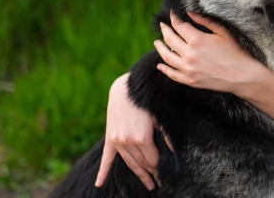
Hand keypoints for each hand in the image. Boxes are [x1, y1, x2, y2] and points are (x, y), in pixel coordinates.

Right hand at [95, 74, 159, 190]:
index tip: (165, 175)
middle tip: (159, 183)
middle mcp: (128, 142)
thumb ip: (166, 135)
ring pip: (129, 163)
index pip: (152, 160)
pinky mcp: (110, 137)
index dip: (159, 169)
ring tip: (148, 184)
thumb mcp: (159, 116)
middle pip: (141, 164)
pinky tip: (99, 183)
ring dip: (138, 174)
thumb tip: (174, 151)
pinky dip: (102, 171)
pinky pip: (106, 157)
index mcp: (142, 138)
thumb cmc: (146, 101)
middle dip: (151, 173)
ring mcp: (117, 141)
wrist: (126, 88)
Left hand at [154, 12, 265, 93]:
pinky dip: (164, 69)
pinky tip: (160, 65)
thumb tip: (189, 13)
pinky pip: (172, 74)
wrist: (242, 76)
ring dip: (160, 48)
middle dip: (165, 30)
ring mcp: (188, 69)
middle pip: (170, 39)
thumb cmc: (235, 52)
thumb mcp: (222, 32)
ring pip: (167, 57)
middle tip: (162, 26)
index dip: (173, 18)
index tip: (171, 14)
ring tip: (157, 43)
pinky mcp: (190, 80)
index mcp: (197, 40)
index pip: (179, 26)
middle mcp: (189, 55)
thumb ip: (204, 21)